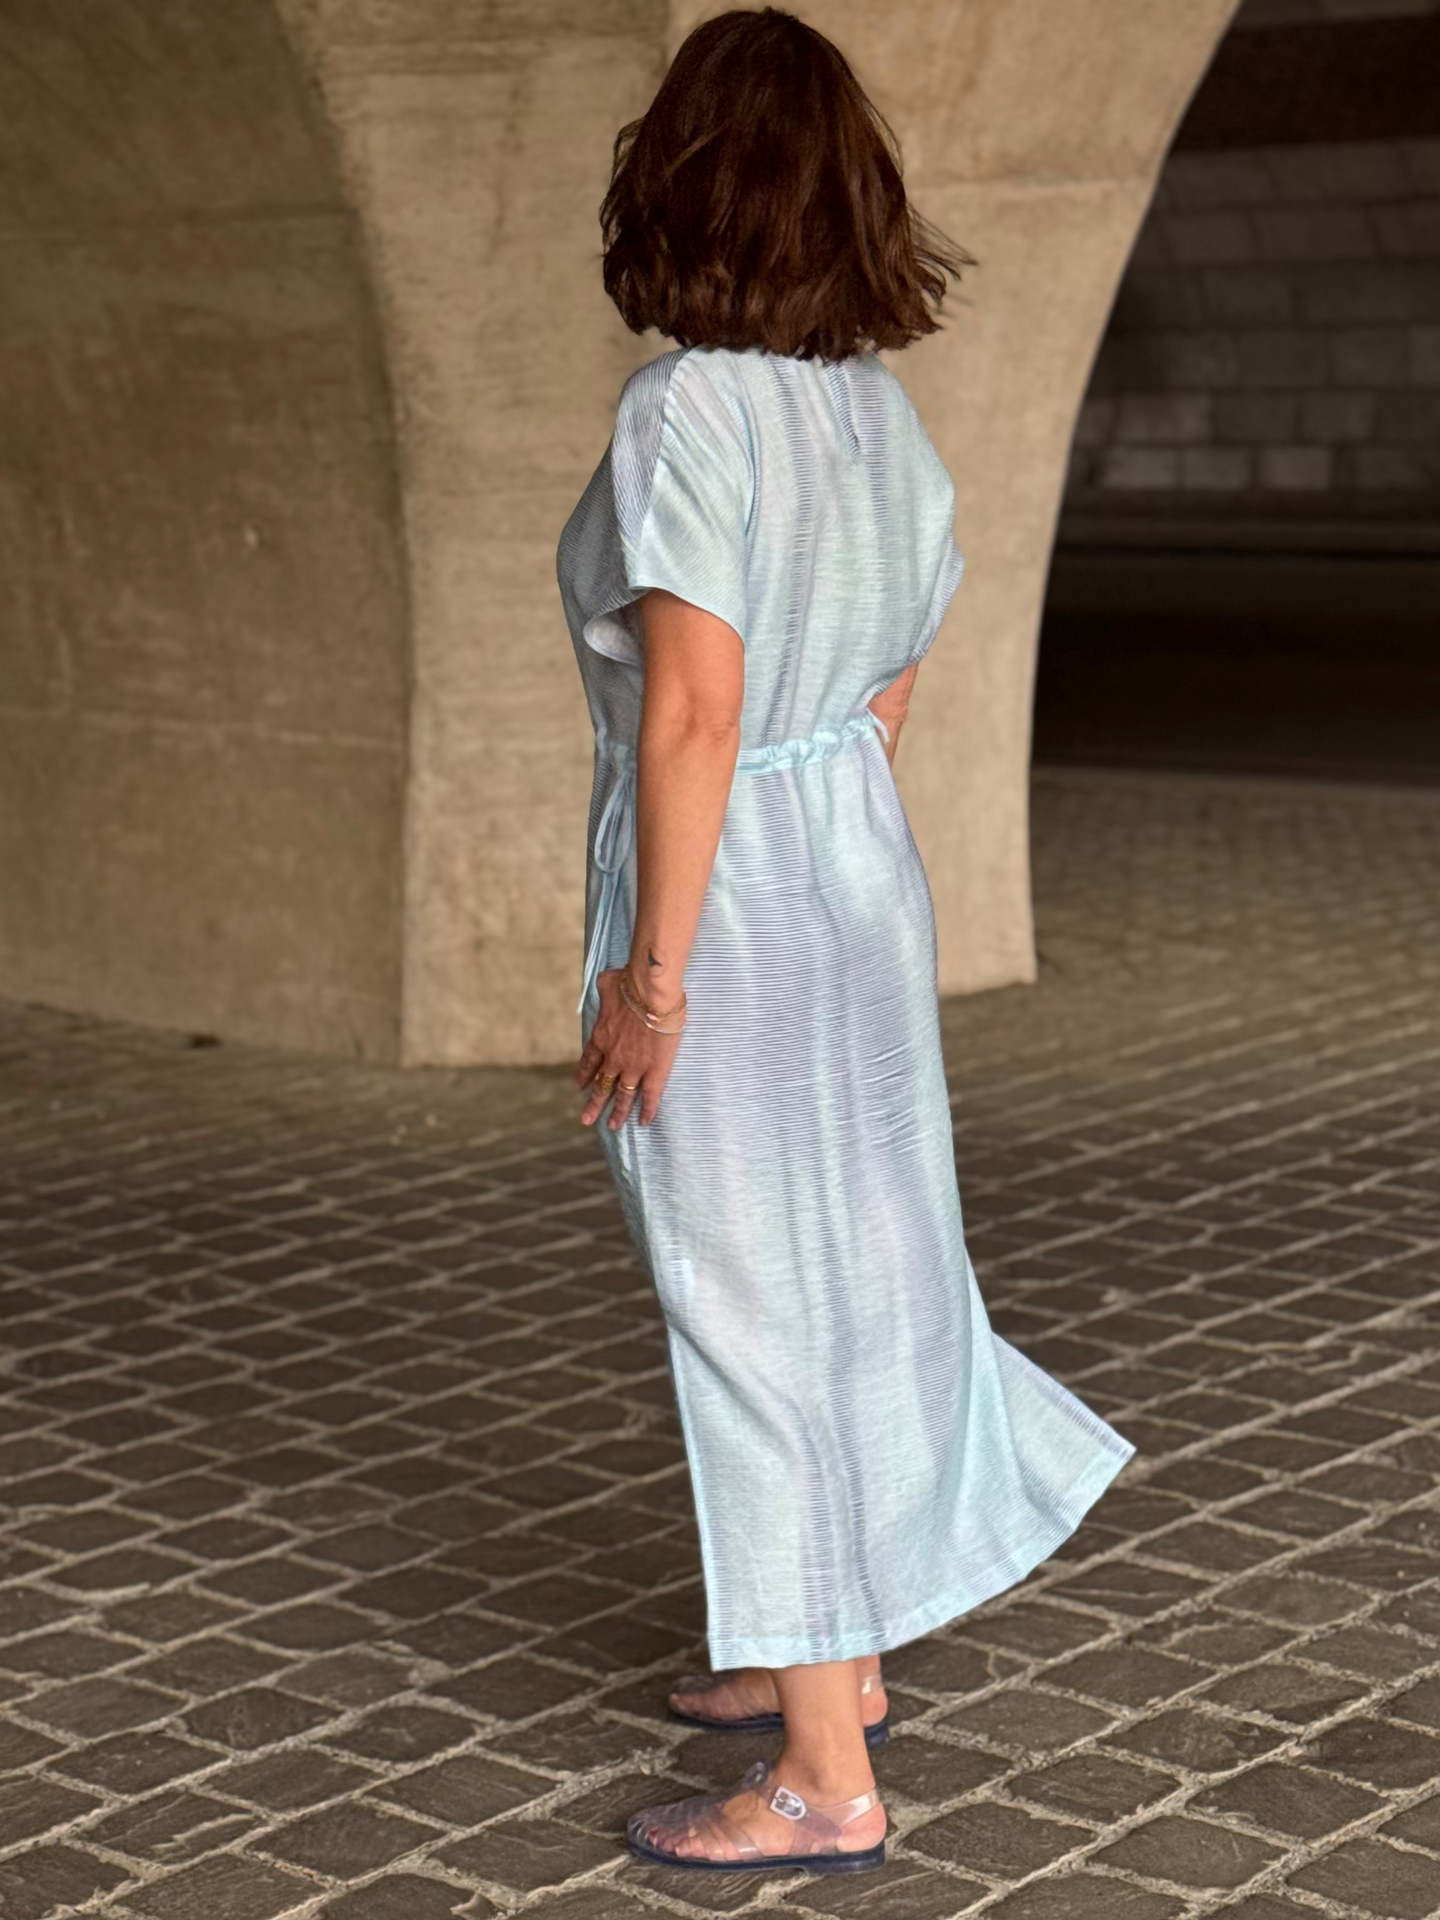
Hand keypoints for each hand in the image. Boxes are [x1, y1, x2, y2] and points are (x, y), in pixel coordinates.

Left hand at [575, 967, 682, 1129]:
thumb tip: (605, 981)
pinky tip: (644, 1122)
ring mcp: (633, 1067)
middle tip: (587, 1119)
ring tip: (613, 1126)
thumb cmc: (629, 984)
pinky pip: (650, 1095)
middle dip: (594, 1103)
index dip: (585, 1076)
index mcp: (601, 1039)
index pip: (589, 1063)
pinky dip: (648, 1109)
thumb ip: (604, 987)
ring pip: (623, 1096)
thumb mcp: (607, 983)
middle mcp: (613, 1058)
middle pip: (602, 1085)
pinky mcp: (654, 1071)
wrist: (649, 993)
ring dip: (617, 1112)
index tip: (580, 1087)